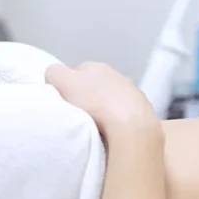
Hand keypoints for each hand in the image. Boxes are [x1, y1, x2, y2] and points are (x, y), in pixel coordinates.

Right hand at [45, 62, 159, 137]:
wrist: (132, 125)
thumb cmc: (94, 102)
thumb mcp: (63, 82)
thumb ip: (54, 74)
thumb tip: (55, 77)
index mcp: (97, 67)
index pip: (77, 72)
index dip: (68, 85)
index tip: (65, 102)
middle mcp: (117, 76)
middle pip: (97, 85)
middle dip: (89, 96)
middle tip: (80, 114)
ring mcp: (134, 93)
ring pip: (114, 98)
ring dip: (107, 108)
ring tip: (99, 125)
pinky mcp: (144, 112)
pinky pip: (127, 114)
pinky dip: (121, 119)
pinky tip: (115, 131)